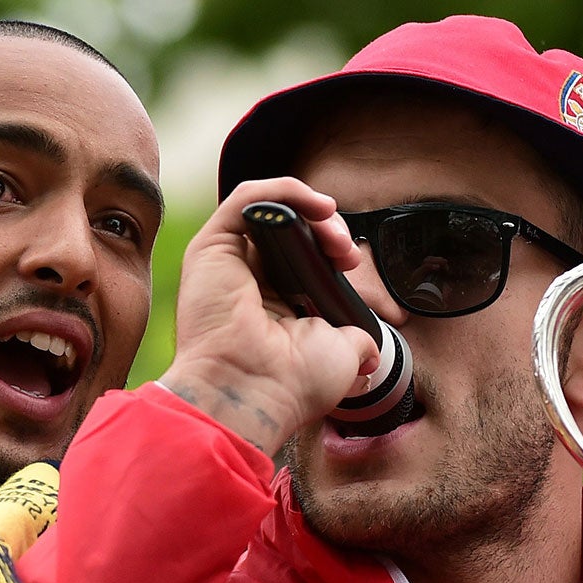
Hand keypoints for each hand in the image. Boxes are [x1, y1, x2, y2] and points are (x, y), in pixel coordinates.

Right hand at [161, 177, 378, 456]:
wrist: (253, 392)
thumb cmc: (291, 384)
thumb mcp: (341, 355)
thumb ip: (355, 340)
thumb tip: (371, 351)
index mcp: (273, 305)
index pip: (303, 257)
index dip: (333, 250)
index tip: (353, 265)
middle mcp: (247, 281)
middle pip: (290, 230)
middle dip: (327, 230)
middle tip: (346, 252)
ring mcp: (226, 263)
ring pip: (270, 209)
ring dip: (311, 210)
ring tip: (334, 231)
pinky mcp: (211, 247)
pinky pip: (249, 196)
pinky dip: (286, 191)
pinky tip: (317, 206)